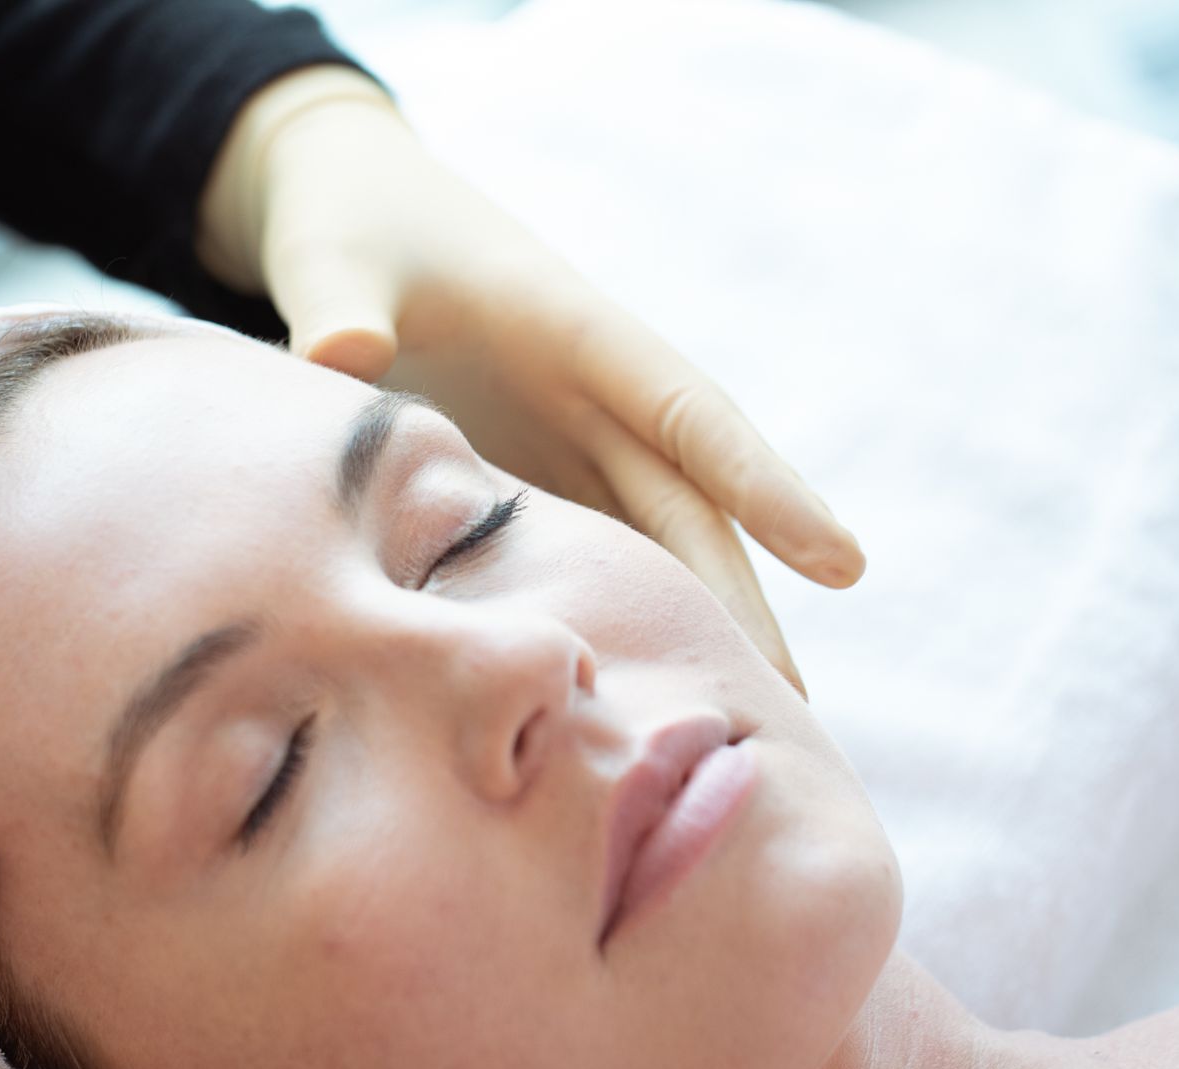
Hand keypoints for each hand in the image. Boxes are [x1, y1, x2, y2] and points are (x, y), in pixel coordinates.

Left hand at [200, 69, 864, 698]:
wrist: (337, 220)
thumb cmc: (348, 224)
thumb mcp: (335, 254)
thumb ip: (341, 306)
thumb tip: (341, 356)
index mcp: (573, 330)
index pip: (686, 415)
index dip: (764, 486)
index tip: (843, 563)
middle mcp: (588, 398)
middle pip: (686, 511)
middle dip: (740, 605)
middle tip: (790, 713)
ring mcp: (558, 445)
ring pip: (644, 549)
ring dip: (686, 631)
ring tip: (726, 737)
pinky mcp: (518, 481)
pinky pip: (571, 560)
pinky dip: (598, 622)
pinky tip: (611, 705)